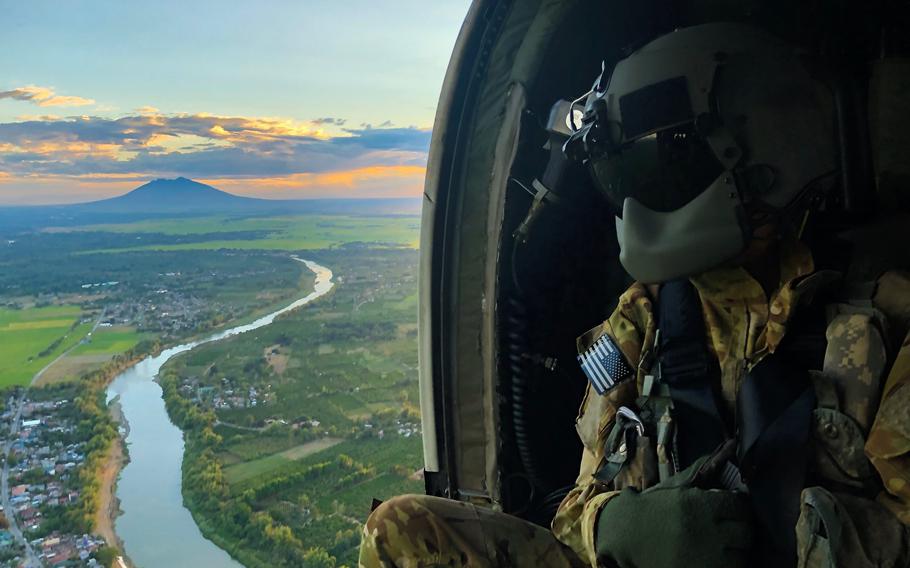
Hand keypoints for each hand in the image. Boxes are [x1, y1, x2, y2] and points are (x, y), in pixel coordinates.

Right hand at [595, 461, 751, 567]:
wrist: (627, 533)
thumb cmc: (654, 506)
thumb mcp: (678, 485)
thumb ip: (706, 468)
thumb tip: (731, 445)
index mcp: (699, 504)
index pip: (741, 506)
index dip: (740, 506)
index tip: (734, 507)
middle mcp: (705, 531)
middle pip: (745, 532)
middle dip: (741, 528)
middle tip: (732, 526)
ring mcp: (703, 558)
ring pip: (741, 556)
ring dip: (737, 549)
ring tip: (725, 543)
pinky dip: (728, 563)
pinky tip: (718, 557)